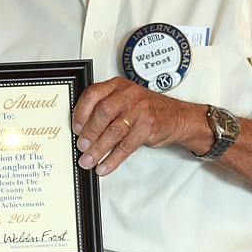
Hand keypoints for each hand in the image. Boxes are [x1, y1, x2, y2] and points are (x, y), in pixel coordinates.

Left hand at [72, 77, 198, 174]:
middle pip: (103, 112)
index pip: (93, 94)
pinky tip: (105, 166)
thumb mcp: (124, 101)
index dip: (81, 113)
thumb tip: (81, 132)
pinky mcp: (149, 126)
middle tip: (81, 146)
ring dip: (98, 149)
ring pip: (114, 131)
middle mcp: (128, 94)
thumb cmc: (145, 109)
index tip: (75, 129)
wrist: (176, 116)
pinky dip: (113, 159)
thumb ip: (104, 110)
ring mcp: (140, 109)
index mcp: (117, 86)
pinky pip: (127, 145)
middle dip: (89, 132)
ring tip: (89, 160)